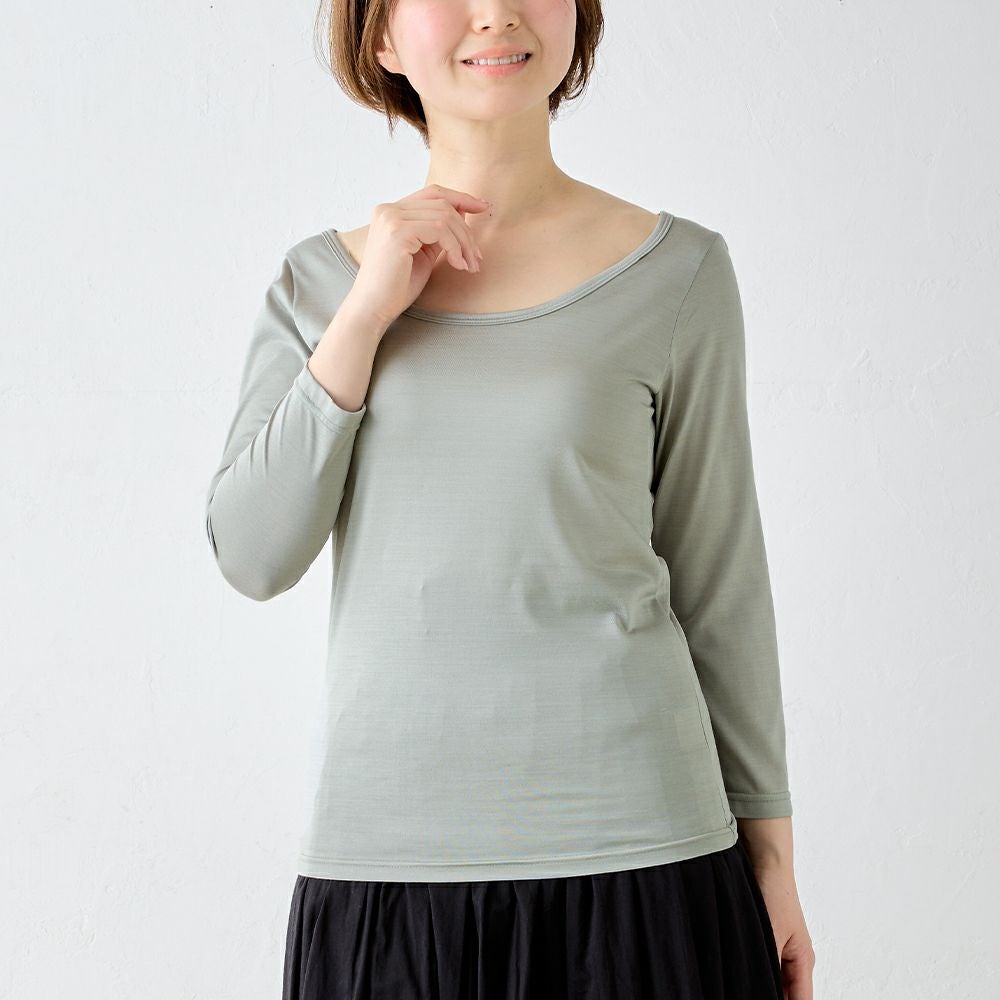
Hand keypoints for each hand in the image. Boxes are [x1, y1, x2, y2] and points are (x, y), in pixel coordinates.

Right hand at [343, 184, 490, 329]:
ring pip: (445, 217)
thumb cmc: (397, 286)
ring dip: (464, 242)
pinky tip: (458, 266)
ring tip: (469, 265)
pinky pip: (440, 230)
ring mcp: (391, 218)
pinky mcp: (397, 232)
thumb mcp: (424, 252)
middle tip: (477, 257)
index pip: (433, 193)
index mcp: (392, 212)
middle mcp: (389, 209)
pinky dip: (455, 248)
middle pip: (442, 204)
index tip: (482, 208)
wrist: (373, 308)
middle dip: (466, 231)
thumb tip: (463, 213)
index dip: (460, 198)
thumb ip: (439, 232)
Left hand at [754, 864, 815, 998]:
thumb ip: (767, 966)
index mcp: (803, 961)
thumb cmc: (774, 891)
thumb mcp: (771, 935)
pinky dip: (749, 967)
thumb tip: (759, 986)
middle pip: (785, 993)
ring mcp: (777, 947)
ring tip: (741, 981)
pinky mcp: (762, 937)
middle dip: (767, 993)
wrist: (764, 860)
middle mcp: (793, 957)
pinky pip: (757, 962)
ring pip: (769, 977)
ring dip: (757, 980)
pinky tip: (735, 968)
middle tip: (747, 989)